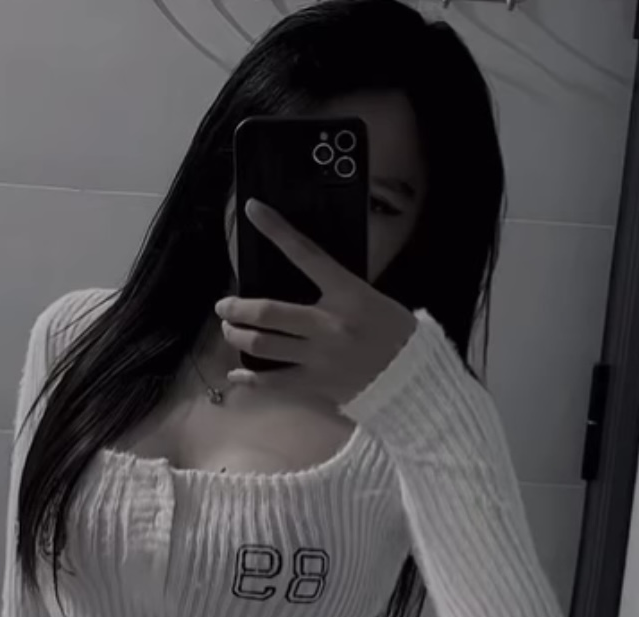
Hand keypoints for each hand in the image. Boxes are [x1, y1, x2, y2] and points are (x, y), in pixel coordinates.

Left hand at [215, 198, 417, 405]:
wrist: (414, 378)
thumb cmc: (395, 333)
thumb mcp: (372, 298)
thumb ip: (338, 289)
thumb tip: (305, 275)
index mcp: (348, 293)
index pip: (306, 254)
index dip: (277, 230)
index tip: (253, 209)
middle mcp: (329, 324)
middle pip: (268, 312)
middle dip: (237, 307)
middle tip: (224, 305)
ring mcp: (320, 357)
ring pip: (263, 346)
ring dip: (238, 337)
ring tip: (230, 330)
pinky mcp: (317, 385)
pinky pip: (273, 383)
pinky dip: (250, 380)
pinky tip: (236, 374)